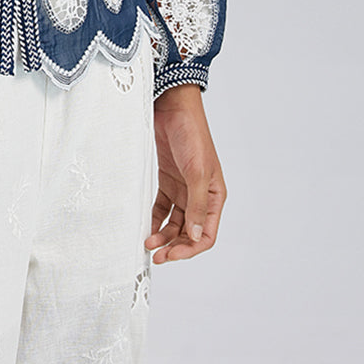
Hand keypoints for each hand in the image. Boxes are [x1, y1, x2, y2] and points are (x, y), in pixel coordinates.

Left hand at [144, 83, 226, 262]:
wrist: (173, 107)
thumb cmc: (192, 134)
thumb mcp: (197, 172)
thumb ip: (197, 205)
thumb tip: (195, 235)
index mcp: (215, 196)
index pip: (206, 234)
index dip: (191, 249)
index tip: (172, 255)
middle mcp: (201, 196)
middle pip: (189, 232)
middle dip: (174, 246)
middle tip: (157, 256)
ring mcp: (183, 189)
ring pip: (174, 223)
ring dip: (163, 235)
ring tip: (149, 244)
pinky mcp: (168, 181)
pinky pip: (162, 208)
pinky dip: (155, 220)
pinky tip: (147, 227)